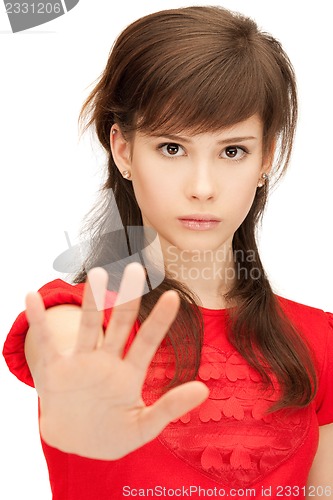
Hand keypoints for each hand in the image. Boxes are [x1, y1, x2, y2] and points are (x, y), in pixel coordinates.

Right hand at [25, 263, 208, 459]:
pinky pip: (45, 344)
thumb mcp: (144, 427)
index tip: (173, 296)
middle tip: (137, 269)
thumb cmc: (112, 435)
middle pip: (120, 325)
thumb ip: (170, 408)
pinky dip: (38, 322)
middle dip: (128, 299)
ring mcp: (80, 363)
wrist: (75, 443)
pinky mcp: (54, 371)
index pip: (146, 342)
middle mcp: (106, 361)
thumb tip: (204, 388)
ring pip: (88, 328)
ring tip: (98, 274)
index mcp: (129, 374)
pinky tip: (32, 298)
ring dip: (92, 302)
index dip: (159, 321)